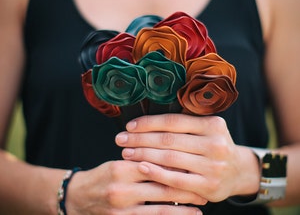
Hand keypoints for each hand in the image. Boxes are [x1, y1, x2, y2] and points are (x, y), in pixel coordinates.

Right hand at [66, 160, 203, 213]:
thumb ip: (141, 161)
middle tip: (204, 188)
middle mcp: (122, 189)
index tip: (195, 167)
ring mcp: (122, 209)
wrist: (77, 197)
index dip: (177, 167)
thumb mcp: (118, 162)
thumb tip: (172, 159)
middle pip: (161, 187)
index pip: (155, 165)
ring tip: (200, 206)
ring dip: (182, 208)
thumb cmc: (102, 176)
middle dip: (185, 188)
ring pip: (159, 209)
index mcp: (121, 168)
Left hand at [116, 114, 259, 202]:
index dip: (148, 123)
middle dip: (140, 139)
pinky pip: (176, 179)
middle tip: (121, 139)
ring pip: (169, 158)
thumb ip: (184, 124)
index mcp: (212, 124)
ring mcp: (213, 166)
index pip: (173, 121)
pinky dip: (156, 173)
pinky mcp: (208, 186)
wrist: (238, 171)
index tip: (129, 126)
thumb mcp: (207, 129)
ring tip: (126, 152)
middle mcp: (215, 144)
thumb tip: (147, 122)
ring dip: (143, 155)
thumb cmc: (214, 145)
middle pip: (168, 140)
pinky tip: (140, 167)